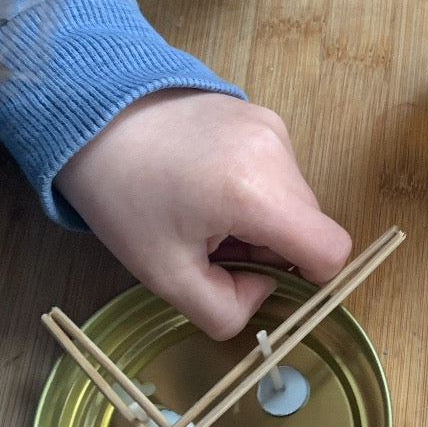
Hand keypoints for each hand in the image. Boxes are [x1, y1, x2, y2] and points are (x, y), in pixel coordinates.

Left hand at [55, 89, 351, 340]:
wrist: (97, 118)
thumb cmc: (125, 197)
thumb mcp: (165, 276)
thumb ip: (226, 310)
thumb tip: (262, 289)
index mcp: (257, 194)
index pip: (331, 249)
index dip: (311, 278)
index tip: (263, 278)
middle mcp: (278, 152)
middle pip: (310, 224)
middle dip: (272, 248)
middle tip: (214, 247)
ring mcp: (274, 129)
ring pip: (295, 199)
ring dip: (263, 220)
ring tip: (205, 212)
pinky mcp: (265, 116)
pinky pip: (281, 171)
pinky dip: (257, 190)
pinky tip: (209, 184)